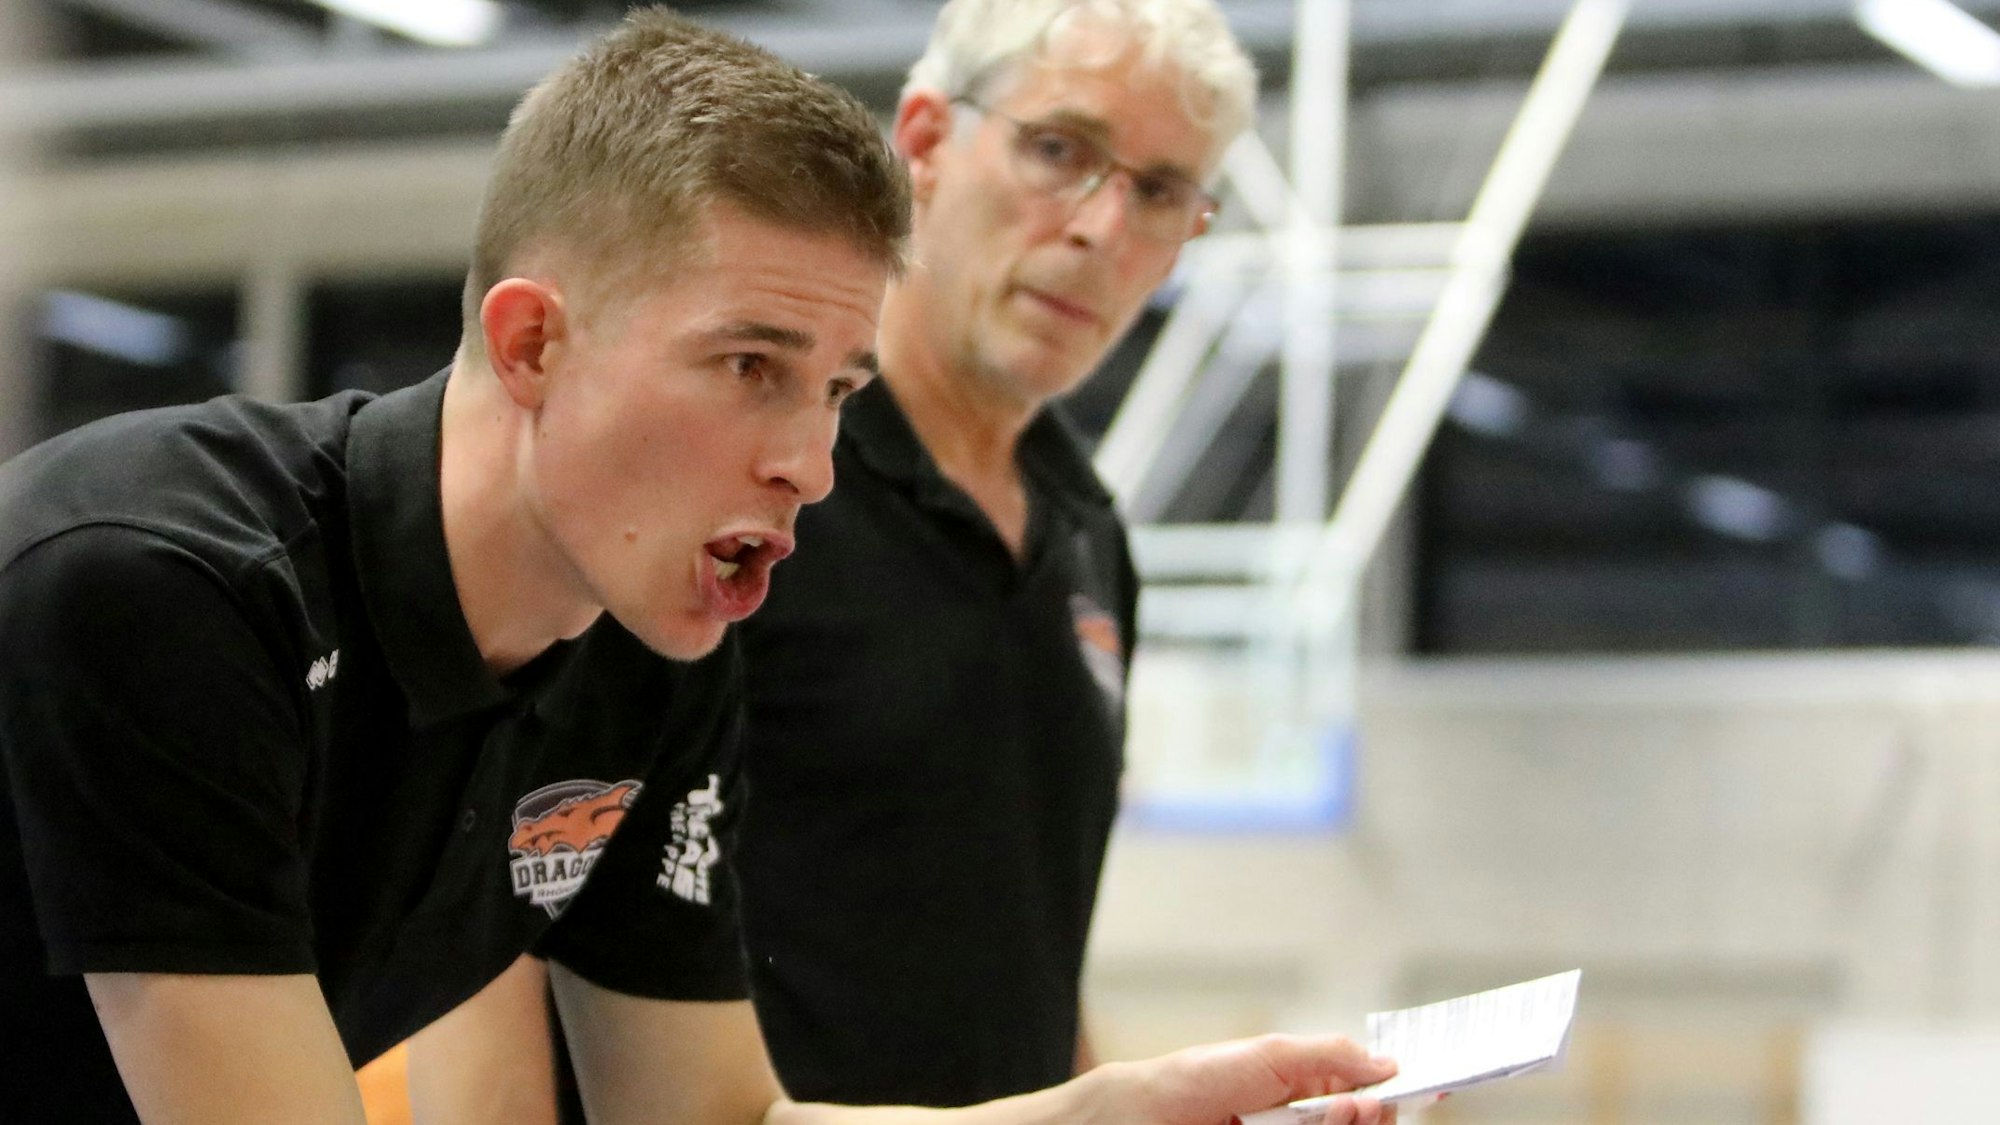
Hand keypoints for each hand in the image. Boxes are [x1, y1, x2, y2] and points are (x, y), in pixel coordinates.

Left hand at [1073, 1033, 1396, 1124]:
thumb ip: (1328, 1056)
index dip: (1394, 1092)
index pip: (1361, 1093)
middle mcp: (1299, 1121)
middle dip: (1374, 1115)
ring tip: (1347, 1110)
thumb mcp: (1266, 1055)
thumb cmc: (1191, 1079)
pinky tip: (1330, 1119)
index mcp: (1301, 1090)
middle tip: (1375, 1105)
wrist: (1137, 1118)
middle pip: (1359, 1124)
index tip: (1429, 1085)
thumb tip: (1386, 1063)